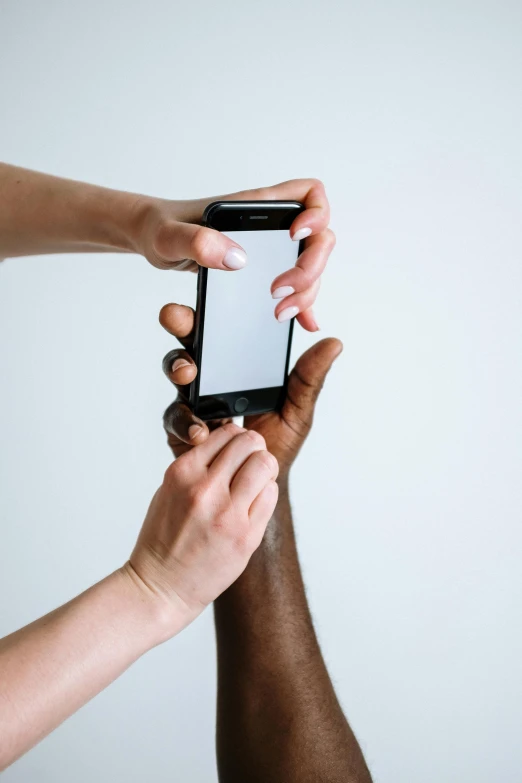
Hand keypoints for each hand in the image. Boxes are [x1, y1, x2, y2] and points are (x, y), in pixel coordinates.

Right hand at [126, 424, 278, 630]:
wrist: (161, 586)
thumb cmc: (163, 539)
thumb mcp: (169, 490)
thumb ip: (199, 465)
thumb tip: (230, 444)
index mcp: (183, 473)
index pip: (226, 433)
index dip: (237, 439)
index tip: (238, 449)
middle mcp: (205, 489)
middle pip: (251, 443)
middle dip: (255, 449)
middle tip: (252, 462)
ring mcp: (227, 513)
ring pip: (265, 465)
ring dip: (265, 470)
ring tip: (256, 482)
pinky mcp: (246, 536)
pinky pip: (271, 496)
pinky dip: (266, 494)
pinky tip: (253, 504)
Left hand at [136, 179, 333, 331]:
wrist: (151, 237)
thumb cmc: (159, 228)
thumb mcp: (168, 235)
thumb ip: (196, 241)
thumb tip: (237, 259)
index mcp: (255, 207)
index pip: (309, 194)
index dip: (315, 215)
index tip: (294, 238)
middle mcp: (270, 225)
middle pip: (319, 238)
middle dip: (310, 267)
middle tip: (278, 292)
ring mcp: (270, 248)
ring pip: (311, 264)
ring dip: (306, 290)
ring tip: (279, 312)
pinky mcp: (263, 269)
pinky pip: (297, 283)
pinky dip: (305, 302)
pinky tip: (303, 322)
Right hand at [160, 304, 341, 480]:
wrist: (259, 485)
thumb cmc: (277, 444)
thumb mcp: (297, 408)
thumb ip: (309, 378)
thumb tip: (334, 343)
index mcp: (235, 367)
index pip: (220, 332)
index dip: (209, 313)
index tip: (207, 300)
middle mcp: (210, 379)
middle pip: (190, 344)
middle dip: (180, 327)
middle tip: (179, 319)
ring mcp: (193, 403)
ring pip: (177, 376)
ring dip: (178, 369)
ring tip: (189, 375)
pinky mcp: (182, 431)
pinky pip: (175, 419)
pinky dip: (185, 422)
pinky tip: (201, 430)